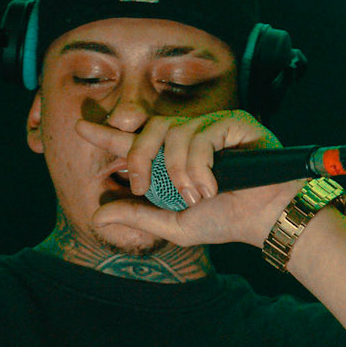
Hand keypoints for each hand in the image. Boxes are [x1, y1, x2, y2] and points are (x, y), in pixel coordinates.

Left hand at [79, 109, 304, 250]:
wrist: (265, 220)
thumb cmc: (226, 220)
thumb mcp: (174, 224)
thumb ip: (138, 217)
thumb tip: (97, 216)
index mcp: (174, 157)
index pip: (137, 139)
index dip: (108, 134)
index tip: (80, 127)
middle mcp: (191, 136)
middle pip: (150, 128)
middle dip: (139, 156)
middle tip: (141, 185)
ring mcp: (213, 126)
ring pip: (176, 134)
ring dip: (179, 171)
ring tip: (196, 196)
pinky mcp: (234, 122)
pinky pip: (202, 135)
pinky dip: (200, 166)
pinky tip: (211, 186)